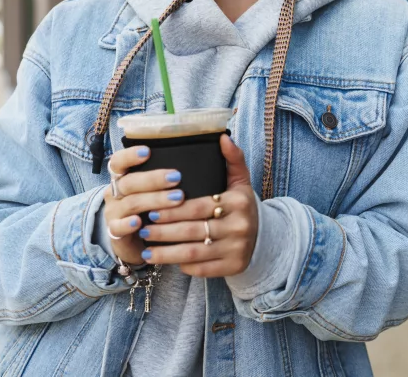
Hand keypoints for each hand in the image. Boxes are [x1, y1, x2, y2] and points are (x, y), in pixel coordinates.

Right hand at [101, 145, 185, 264]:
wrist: (134, 241)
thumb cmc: (148, 209)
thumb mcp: (151, 191)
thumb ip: (163, 178)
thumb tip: (191, 163)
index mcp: (121, 178)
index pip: (118, 162)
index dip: (130, 155)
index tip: (147, 151)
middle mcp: (114, 193)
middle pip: (129, 182)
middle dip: (153, 179)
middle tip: (176, 177)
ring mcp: (112, 213)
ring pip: (131, 203)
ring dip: (155, 200)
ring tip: (178, 198)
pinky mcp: (114, 232)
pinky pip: (118, 227)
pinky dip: (128, 224)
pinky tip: (139, 222)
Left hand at [138, 135, 258, 277]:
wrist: (264, 238)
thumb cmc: (242, 206)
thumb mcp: (240, 181)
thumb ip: (232, 158)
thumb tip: (221, 137)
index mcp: (238, 202)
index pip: (198, 206)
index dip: (172, 210)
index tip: (151, 210)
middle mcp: (239, 226)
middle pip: (192, 230)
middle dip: (163, 232)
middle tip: (143, 228)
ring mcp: (236, 249)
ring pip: (193, 253)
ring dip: (166, 253)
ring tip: (146, 249)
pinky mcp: (233, 267)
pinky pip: (201, 269)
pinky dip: (181, 266)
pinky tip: (165, 261)